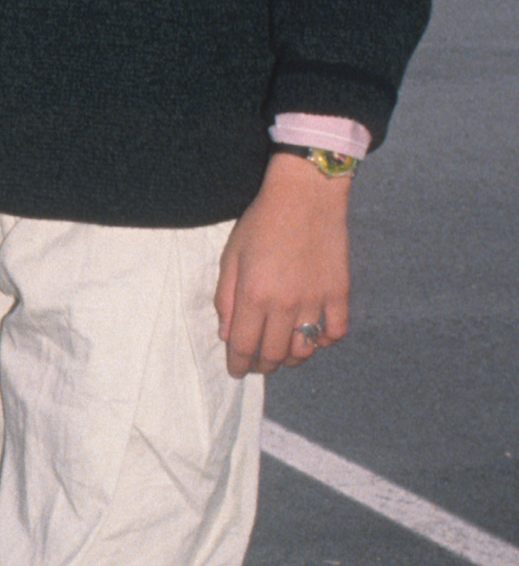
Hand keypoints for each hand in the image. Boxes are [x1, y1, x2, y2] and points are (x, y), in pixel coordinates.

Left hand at [215, 154, 351, 376]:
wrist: (306, 195)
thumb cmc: (262, 223)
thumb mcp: (231, 256)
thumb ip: (226, 299)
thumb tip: (228, 335)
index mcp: (254, 295)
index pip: (244, 347)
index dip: (239, 365)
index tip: (237, 370)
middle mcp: (286, 305)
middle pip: (274, 355)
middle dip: (262, 366)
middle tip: (257, 364)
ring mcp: (316, 300)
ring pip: (305, 350)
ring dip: (291, 358)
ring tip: (282, 352)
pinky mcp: (339, 293)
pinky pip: (335, 332)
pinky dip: (324, 341)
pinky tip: (313, 335)